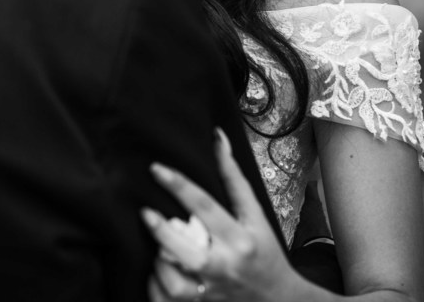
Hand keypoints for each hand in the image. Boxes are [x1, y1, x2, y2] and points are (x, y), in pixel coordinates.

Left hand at [140, 129, 302, 301]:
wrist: (278, 299)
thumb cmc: (263, 252)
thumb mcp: (255, 215)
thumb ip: (233, 178)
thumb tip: (217, 137)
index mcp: (241, 240)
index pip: (206, 207)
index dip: (178, 185)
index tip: (156, 169)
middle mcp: (226, 266)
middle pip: (190, 253)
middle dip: (163, 233)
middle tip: (145, 213)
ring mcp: (211, 290)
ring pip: (176, 283)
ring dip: (159, 264)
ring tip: (155, 248)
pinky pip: (167, 300)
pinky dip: (156, 286)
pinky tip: (155, 270)